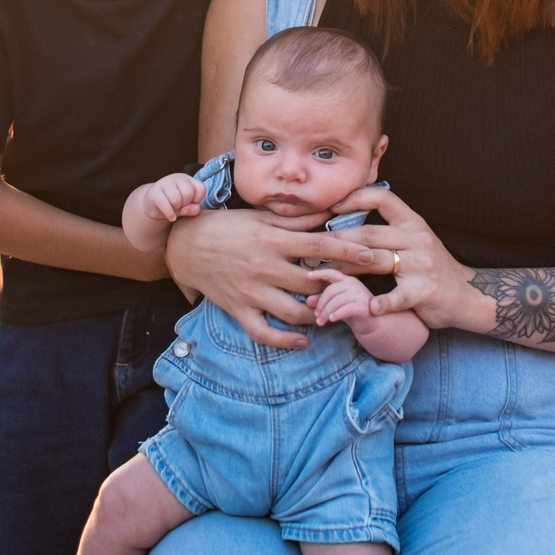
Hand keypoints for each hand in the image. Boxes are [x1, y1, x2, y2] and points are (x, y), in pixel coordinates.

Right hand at [143, 173, 206, 224]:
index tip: (190, 203)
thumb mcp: (188, 207)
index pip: (201, 189)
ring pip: (176, 199)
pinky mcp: (154, 192)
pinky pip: (165, 204)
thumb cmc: (176, 205)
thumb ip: (194, 209)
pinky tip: (171, 217)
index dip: (198, 200)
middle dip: (186, 204)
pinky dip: (169, 214)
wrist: (155, 205)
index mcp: (188, 179)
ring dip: (176, 208)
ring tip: (174, 208)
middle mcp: (177, 178)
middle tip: (180, 206)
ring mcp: (164, 183)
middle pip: (188, 193)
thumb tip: (184, 210)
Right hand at [165, 204, 388, 348]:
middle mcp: (263, 267)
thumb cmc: (227, 227)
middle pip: (311, 283)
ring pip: (294, 313)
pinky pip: (264, 332)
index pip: (317, 246)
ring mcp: (251, 291)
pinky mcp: (238, 309)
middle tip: (357, 290)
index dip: (346, 251)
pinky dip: (286, 340)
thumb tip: (330, 214)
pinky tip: (303, 339)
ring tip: (333, 313)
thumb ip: (295, 219)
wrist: (185, 246)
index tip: (368, 254)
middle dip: (337, 289)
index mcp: (271, 240)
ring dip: (318, 316)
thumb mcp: (260, 217)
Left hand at [305, 267, 374, 325]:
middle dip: (321, 304)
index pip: (332, 273)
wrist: (373, 325)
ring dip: (325, 312)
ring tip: (321, 322)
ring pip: (335, 301)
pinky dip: (336, 314)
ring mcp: (359, 294)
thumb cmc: (354, 313)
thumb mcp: (336, 305)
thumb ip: (323, 301)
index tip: (308, 276)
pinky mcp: (362, 306)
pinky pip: (345, 309)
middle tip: (316, 316)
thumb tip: (308, 300)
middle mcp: (353, 284)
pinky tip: (331, 320)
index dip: (320, 273)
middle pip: (330, 291)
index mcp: (347, 280)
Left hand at [328, 188, 482, 332]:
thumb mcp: (416, 240)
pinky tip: (369, 307)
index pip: (383, 198)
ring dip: (346, 268)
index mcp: (413, 223)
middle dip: (338, 239)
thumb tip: (348, 220)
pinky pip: (399, 296)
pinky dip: (383, 302)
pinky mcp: (424, 291)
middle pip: (370, 233)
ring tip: (323, 274)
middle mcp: (418, 238)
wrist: (468, 295)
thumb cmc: (433, 268)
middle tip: (313, 246)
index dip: (356, 198)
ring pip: (376, 260)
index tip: (332, 206)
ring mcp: (421, 265)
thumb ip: (388, 231)